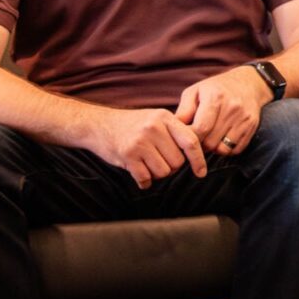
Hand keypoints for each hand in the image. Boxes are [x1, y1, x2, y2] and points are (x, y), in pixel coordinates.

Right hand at [88, 107, 207, 187]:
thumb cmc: (132, 125)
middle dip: (170, 166)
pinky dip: (143, 180)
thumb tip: (197, 154)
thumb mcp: (155, 119)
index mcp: (164, 118)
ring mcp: (140, 141)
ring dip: (156, 174)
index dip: (198, 160)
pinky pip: (146, 178)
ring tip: (145, 162)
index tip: (201, 172)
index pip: (191, 141)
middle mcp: (154, 128)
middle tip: (156, 159)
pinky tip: (137, 171)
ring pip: (163, 172)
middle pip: (177, 162)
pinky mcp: (127, 155)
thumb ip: (175, 132)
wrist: (98, 124)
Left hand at [174, 66, 270, 161]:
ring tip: (209, 138)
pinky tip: (222, 139)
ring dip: (213, 148)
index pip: (201, 129)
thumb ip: (183, 110)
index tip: (185, 138)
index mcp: (215, 97)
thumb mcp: (195, 92)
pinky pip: (236, 150)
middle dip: (200, 144)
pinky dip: (226, 149)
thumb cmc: (215, 88)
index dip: (190, 138)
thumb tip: (174, 130)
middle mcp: (232, 108)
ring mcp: (244, 118)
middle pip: (210, 141)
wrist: (247, 83)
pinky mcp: (252, 127)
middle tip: (197, 139)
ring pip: (223, 149)